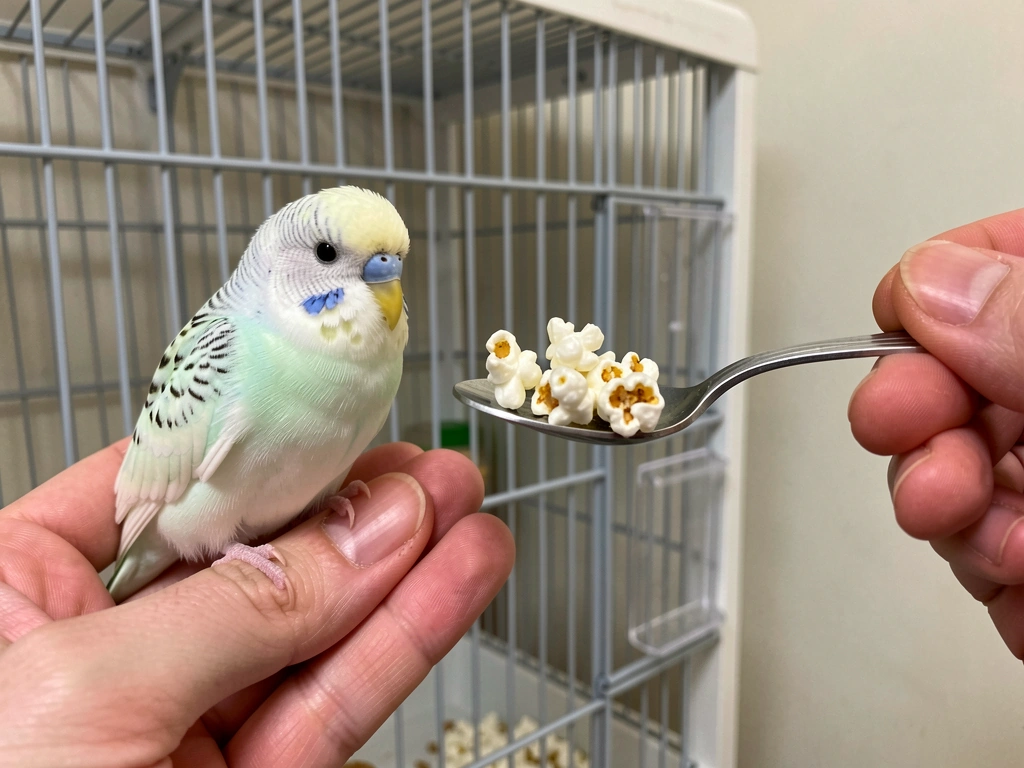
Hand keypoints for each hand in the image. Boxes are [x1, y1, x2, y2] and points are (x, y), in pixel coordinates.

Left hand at [0, 440, 513, 766]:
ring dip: (404, 572)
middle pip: (258, 553)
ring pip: (314, 629)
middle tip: (438, 467)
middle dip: (356, 508)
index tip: (352, 414)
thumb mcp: (82, 698)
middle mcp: (106, 650)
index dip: (267, 444)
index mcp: (19, 592)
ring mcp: (182, 724)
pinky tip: (455, 585)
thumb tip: (368, 527)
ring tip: (473, 515)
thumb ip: (241, 609)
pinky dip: (401, 644)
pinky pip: (334, 701)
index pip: (164, 484)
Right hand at [848, 208, 1023, 657]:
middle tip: (916, 446)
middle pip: (958, 375)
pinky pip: (992, 557)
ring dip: (956, 518)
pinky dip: (997, 586)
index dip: (937, 285)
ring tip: (1003, 550)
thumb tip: (932, 288)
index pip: (1001, 257)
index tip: (903, 320)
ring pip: (959, 473)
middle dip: (922, 423)